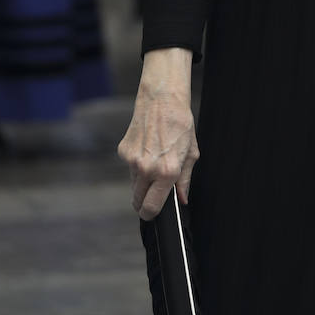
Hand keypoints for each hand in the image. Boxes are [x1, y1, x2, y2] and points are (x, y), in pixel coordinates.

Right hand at [118, 48, 198, 220]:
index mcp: (167, 172)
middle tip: (154, 192)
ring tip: (155, 161)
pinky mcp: (123, 152)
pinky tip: (147, 149)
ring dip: (142, 181)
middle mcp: (147, 169)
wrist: (162, 100)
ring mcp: (132, 161)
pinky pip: (129, 168)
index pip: (151, 208)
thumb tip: (182, 200)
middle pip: (137, 201)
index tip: (154, 214)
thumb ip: (185, 180)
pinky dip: (136, 165)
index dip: (152, 215)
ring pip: (133, 184)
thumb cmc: (180, 125)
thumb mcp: (191, 153)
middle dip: (145, 201)